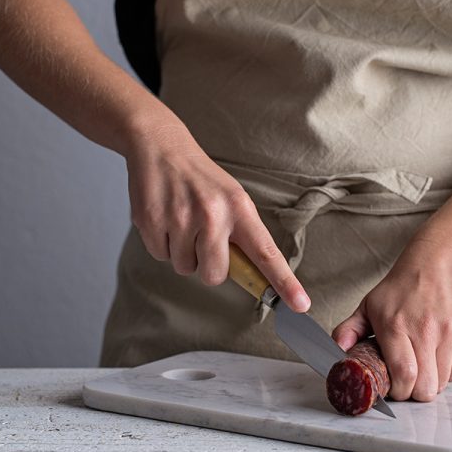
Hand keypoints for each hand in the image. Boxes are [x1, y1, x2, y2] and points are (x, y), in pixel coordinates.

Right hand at [124, 117, 310, 312]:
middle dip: (208, 265)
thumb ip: (240, 234)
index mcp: (239, 208)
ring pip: (184, 267)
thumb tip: (250, 275)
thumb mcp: (231, 197)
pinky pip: (159, 256)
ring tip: (182, 219)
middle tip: (203, 239)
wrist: (162, 147)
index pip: (266, 252)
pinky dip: (161, 243)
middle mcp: (212, 214)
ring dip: (182, 252)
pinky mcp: (151, 221)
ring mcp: (180, 218)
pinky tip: (165, 217)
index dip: (283, 282)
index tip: (300, 305)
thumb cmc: (201, 179)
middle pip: (215, 274)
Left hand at [331, 235, 451, 401]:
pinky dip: (447, 371)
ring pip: (443, 382)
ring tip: (422, 362)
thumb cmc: (402, 287)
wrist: (438, 261)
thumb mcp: (369, 305)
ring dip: (431, 381)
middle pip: (426, 387)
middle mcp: (425, 329)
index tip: (394, 387)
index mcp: (395, 325)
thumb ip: (349, 330)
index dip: (399, 391)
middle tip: (408, 381)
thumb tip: (336, 351)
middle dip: (415, 392)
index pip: (404, 376)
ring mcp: (449, 331)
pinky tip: (437, 352)